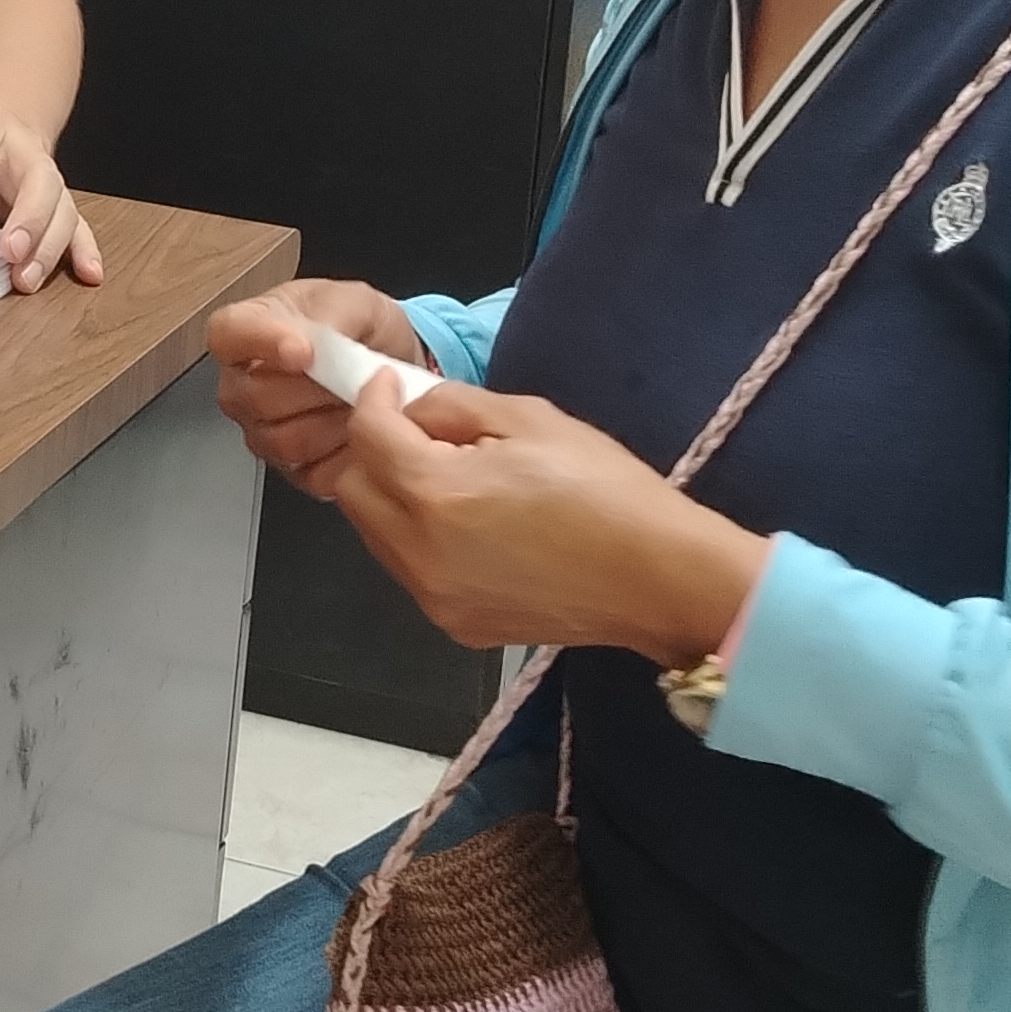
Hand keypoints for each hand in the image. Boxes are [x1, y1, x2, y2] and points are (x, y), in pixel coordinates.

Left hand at [0, 100, 102, 291]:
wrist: (5, 118)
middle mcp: (23, 155)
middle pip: (36, 182)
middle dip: (24, 218)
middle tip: (5, 251)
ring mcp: (47, 182)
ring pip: (61, 208)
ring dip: (50, 243)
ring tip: (28, 276)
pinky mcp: (60, 206)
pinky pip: (80, 227)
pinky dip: (86, 250)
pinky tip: (88, 275)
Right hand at [209, 280, 430, 495]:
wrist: (389, 363)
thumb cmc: (358, 327)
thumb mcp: (355, 301)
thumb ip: (333, 316)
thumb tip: (317, 345)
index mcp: (246, 330)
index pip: (227, 334)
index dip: (261, 343)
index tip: (305, 351)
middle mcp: (241, 385)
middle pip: (257, 397)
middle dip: (316, 388)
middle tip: (352, 374)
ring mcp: (260, 430)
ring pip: (284, 440)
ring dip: (333, 421)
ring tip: (357, 400)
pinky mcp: (290, 468)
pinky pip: (311, 471)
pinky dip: (344, 451)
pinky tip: (357, 427)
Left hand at [324, 374, 766, 665]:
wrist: (658, 579)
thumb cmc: (605, 490)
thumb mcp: (530, 419)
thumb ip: (453, 407)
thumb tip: (409, 408)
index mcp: (435, 495)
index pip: (367, 436)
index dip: (374, 400)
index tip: (392, 386)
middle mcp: (418, 554)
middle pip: (352, 490)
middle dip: (373, 453)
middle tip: (421, 434)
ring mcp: (433, 598)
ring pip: (375, 534)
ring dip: (392, 499)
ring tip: (451, 479)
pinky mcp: (455, 625)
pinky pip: (411, 570)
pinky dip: (420, 539)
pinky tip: (472, 526)